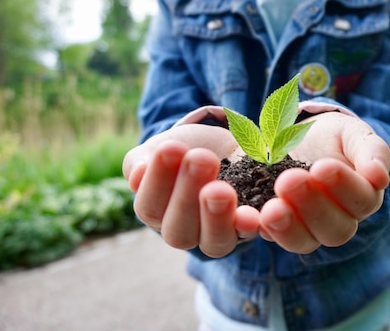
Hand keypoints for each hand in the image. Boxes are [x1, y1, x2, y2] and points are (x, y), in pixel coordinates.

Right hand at [122, 124, 259, 257]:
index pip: (151, 207)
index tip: (171, 147)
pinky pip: (252, 236)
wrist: (226, 147)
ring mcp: (220, 235)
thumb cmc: (185, 149)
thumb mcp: (160, 148)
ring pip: (215, 242)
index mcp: (157, 214)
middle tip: (200, 159)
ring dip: (217, 216)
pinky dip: (251, 226)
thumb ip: (141, 162)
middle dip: (188, 195)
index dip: (159, 180)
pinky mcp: (251, 230)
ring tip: (222, 189)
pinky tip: (252, 214)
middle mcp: (186, 232)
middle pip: (180, 232)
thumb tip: (137, 174)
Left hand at [259, 112, 389, 253]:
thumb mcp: (353, 133)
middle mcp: (337, 221)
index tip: (322, 166)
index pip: (361, 200)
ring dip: (287, 227)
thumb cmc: (333, 137)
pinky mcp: (273, 228)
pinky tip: (247, 216)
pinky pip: (267, 237)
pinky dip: (256, 229)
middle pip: (335, 230)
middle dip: (312, 206)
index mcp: (361, 197)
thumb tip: (380, 176)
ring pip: (303, 242)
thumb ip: (372, 150)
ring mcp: (304, 229)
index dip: (344, 186)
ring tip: (271, 208)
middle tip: (289, 180)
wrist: (294, 137)